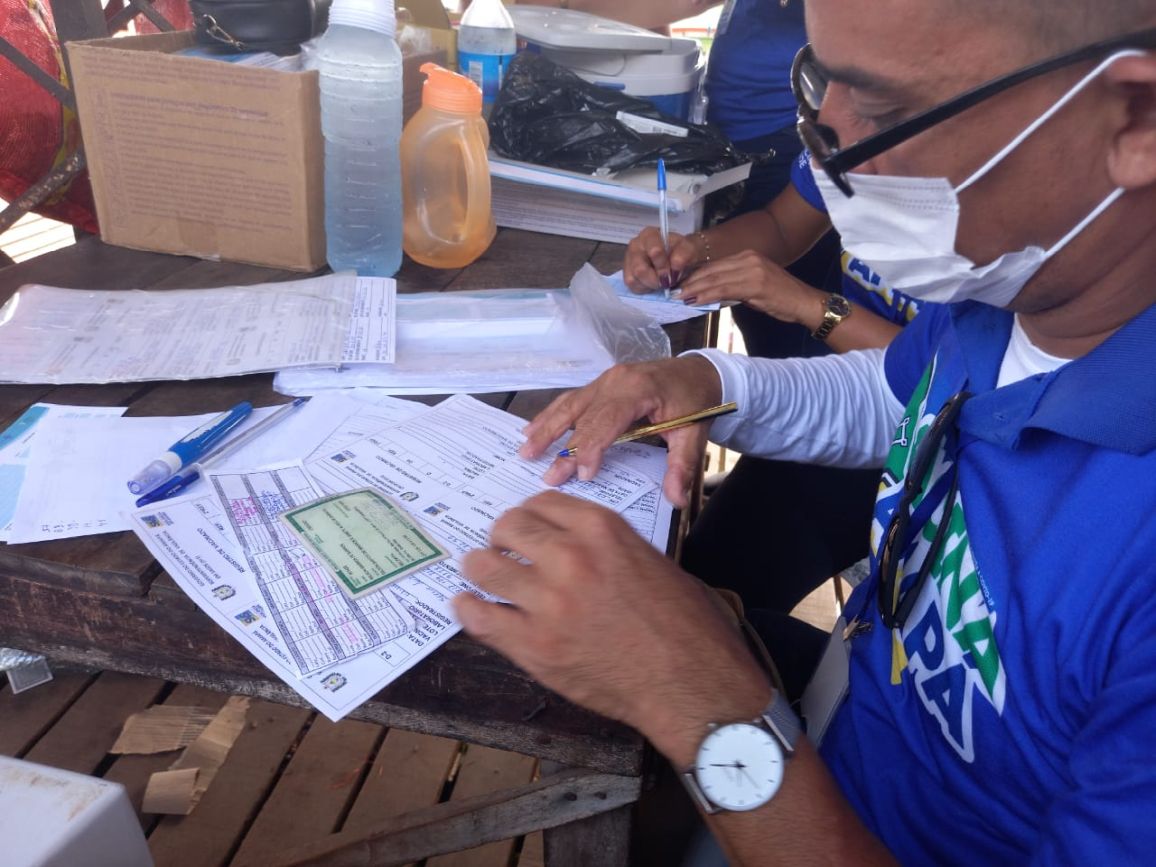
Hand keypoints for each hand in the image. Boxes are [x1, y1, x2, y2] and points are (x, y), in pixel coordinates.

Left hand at [454, 491, 772, 765]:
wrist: (692, 684)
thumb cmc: (685, 624)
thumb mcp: (651, 560)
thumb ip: (605, 546)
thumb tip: (569, 545)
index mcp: (601, 529)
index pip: (541, 503)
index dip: (529, 515)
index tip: (524, 527)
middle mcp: (569, 557)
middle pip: (508, 527)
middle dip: (501, 537)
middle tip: (500, 550)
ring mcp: (547, 602)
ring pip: (484, 567)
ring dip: (479, 568)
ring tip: (479, 575)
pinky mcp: (534, 646)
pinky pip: (479, 618)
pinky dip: (467, 609)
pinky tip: (467, 606)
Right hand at [519, 356, 721, 508]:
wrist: (699, 372)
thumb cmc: (696, 402)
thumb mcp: (694, 434)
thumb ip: (682, 466)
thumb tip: (676, 500)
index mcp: (638, 390)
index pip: (606, 422)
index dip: (592, 449)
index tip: (583, 476)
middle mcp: (616, 381)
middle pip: (583, 417)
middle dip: (564, 449)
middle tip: (548, 476)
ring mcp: (606, 379)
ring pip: (569, 405)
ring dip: (546, 428)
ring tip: (525, 450)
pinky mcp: (602, 383)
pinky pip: (572, 399)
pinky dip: (551, 414)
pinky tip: (532, 427)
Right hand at [623, 228, 706, 292]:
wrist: (681, 260)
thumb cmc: (684, 252)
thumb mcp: (691, 248)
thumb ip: (686, 252)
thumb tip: (675, 263)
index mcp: (650, 235)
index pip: (654, 251)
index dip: (663, 265)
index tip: (672, 272)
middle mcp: (635, 245)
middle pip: (640, 269)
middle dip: (656, 279)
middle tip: (668, 281)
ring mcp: (629, 260)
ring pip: (634, 279)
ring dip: (650, 285)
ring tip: (661, 281)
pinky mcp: (628, 274)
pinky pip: (632, 286)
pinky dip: (645, 289)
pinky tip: (653, 283)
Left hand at [677, 250, 825, 326]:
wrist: (804, 302)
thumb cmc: (781, 298)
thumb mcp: (754, 288)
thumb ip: (734, 286)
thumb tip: (713, 293)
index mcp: (748, 257)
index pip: (715, 265)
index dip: (696, 276)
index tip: (680, 285)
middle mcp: (748, 259)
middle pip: (712, 270)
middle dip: (691, 282)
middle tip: (673, 292)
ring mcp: (752, 269)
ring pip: (715, 279)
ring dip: (695, 289)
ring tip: (680, 298)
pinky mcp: (755, 283)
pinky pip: (724, 288)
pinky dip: (707, 295)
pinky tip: (695, 301)